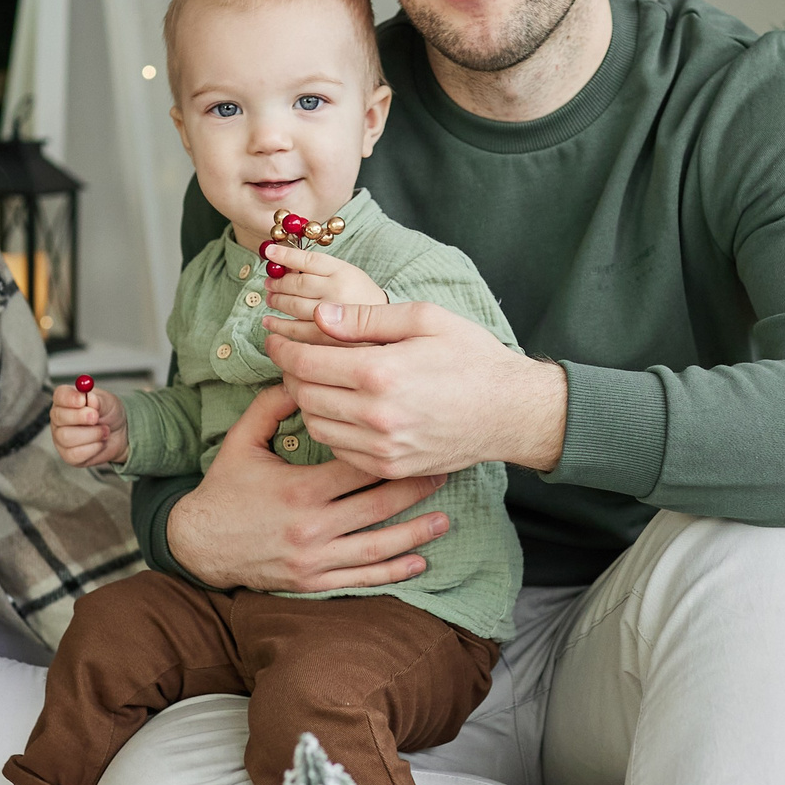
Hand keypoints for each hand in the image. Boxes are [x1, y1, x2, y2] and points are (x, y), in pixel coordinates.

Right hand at [52, 380, 127, 466]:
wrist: (118, 434)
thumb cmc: (109, 415)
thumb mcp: (108, 403)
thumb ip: (98, 400)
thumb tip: (90, 398)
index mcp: (66, 399)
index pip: (60, 396)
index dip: (69, 398)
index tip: (82, 400)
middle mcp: (59, 418)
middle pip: (59, 417)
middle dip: (80, 417)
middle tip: (96, 417)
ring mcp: (60, 437)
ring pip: (66, 437)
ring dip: (92, 434)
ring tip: (104, 431)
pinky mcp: (68, 455)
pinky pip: (75, 453)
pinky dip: (93, 448)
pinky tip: (100, 443)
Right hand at [164, 385, 452, 592]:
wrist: (198, 545)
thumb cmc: (223, 490)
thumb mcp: (242, 441)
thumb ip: (272, 406)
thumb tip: (302, 375)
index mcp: (299, 489)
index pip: (357, 467)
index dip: (389, 452)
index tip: (414, 436)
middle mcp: (312, 526)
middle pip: (378, 506)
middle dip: (415, 488)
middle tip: (445, 471)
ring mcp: (315, 558)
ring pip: (377, 546)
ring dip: (415, 532)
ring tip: (445, 518)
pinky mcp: (313, 581)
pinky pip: (360, 578)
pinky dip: (392, 571)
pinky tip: (419, 562)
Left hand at [263, 246, 386, 319]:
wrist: (386, 329)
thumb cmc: (360, 298)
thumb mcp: (347, 274)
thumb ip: (320, 270)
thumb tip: (283, 268)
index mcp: (344, 272)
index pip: (309, 260)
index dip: (286, 255)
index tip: (270, 251)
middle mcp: (338, 292)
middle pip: (297, 283)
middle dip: (278, 283)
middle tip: (268, 283)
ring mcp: (332, 316)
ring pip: (293, 306)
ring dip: (276, 301)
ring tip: (270, 299)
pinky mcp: (327, 338)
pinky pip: (295, 330)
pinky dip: (279, 326)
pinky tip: (269, 322)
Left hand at [263, 300, 568, 478]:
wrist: (511, 411)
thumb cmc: (471, 356)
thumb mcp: (423, 318)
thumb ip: (365, 317)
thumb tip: (319, 316)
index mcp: (380, 372)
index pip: (307, 361)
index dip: (282, 348)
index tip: (274, 338)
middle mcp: (377, 415)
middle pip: (304, 395)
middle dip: (290, 373)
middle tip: (292, 358)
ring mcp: (383, 447)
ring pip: (316, 426)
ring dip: (308, 403)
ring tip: (316, 383)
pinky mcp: (391, 468)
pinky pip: (340, 450)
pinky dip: (331, 429)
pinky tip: (342, 410)